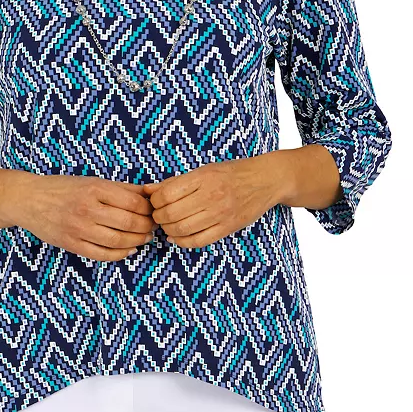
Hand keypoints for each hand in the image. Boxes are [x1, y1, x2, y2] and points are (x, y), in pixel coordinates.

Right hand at [15, 173, 156, 260]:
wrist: (29, 200)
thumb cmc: (63, 188)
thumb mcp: (92, 181)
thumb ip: (122, 188)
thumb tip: (151, 192)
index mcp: (95, 189)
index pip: (134, 203)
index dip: (149, 210)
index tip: (154, 212)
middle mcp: (87, 209)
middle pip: (129, 223)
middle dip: (147, 227)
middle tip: (153, 227)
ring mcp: (78, 228)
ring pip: (118, 241)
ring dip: (137, 242)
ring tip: (143, 238)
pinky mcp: (71, 244)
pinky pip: (102, 255)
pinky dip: (120, 254)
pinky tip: (128, 249)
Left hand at [142, 157, 276, 248]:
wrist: (265, 180)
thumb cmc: (232, 172)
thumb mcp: (203, 170)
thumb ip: (175, 182)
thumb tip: (147, 190)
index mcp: (202, 177)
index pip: (166, 194)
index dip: (154, 201)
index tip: (155, 202)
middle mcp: (211, 196)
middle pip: (171, 214)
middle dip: (158, 217)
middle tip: (158, 215)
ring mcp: (220, 214)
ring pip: (182, 229)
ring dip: (168, 229)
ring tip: (167, 225)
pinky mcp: (227, 228)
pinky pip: (198, 241)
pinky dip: (182, 242)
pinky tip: (177, 236)